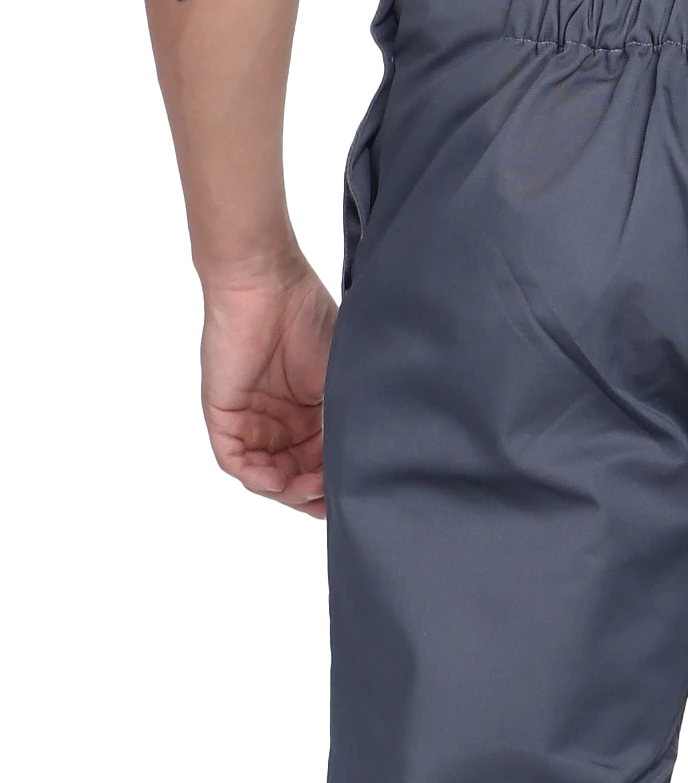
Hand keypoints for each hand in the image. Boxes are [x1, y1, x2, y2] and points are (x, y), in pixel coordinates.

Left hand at [200, 256, 337, 514]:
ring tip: (310, 491)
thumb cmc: (305, 313)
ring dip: (288, 489)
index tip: (353, 493)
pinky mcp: (223, 412)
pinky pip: (235, 458)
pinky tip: (279, 481)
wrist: (266, 282)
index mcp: (306, 410)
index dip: (334, 482)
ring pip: (265, 472)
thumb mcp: (340, 375)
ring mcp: (250, 417)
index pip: (319, 460)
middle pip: (292, 473)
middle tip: (331, 500)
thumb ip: (348, 416)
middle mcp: (277, 418)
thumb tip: (370, 454)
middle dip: (312, 493)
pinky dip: (257, 475)